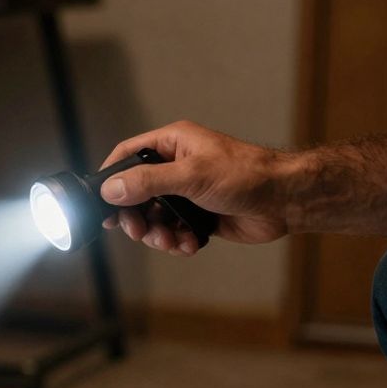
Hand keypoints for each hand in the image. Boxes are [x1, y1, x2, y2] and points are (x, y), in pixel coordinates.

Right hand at [98, 120, 303, 255]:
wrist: (285, 201)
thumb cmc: (247, 175)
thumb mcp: (191, 176)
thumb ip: (147, 182)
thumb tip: (110, 189)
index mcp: (173, 144)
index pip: (128, 155)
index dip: (111, 178)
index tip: (100, 201)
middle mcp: (177, 166)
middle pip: (136, 194)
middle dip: (136, 217)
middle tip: (138, 231)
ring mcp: (187, 193)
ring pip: (154, 218)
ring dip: (158, 234)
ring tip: (171, 241)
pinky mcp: (198, 216)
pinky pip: (174, 232)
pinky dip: (178, 242)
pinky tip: (190, 243)